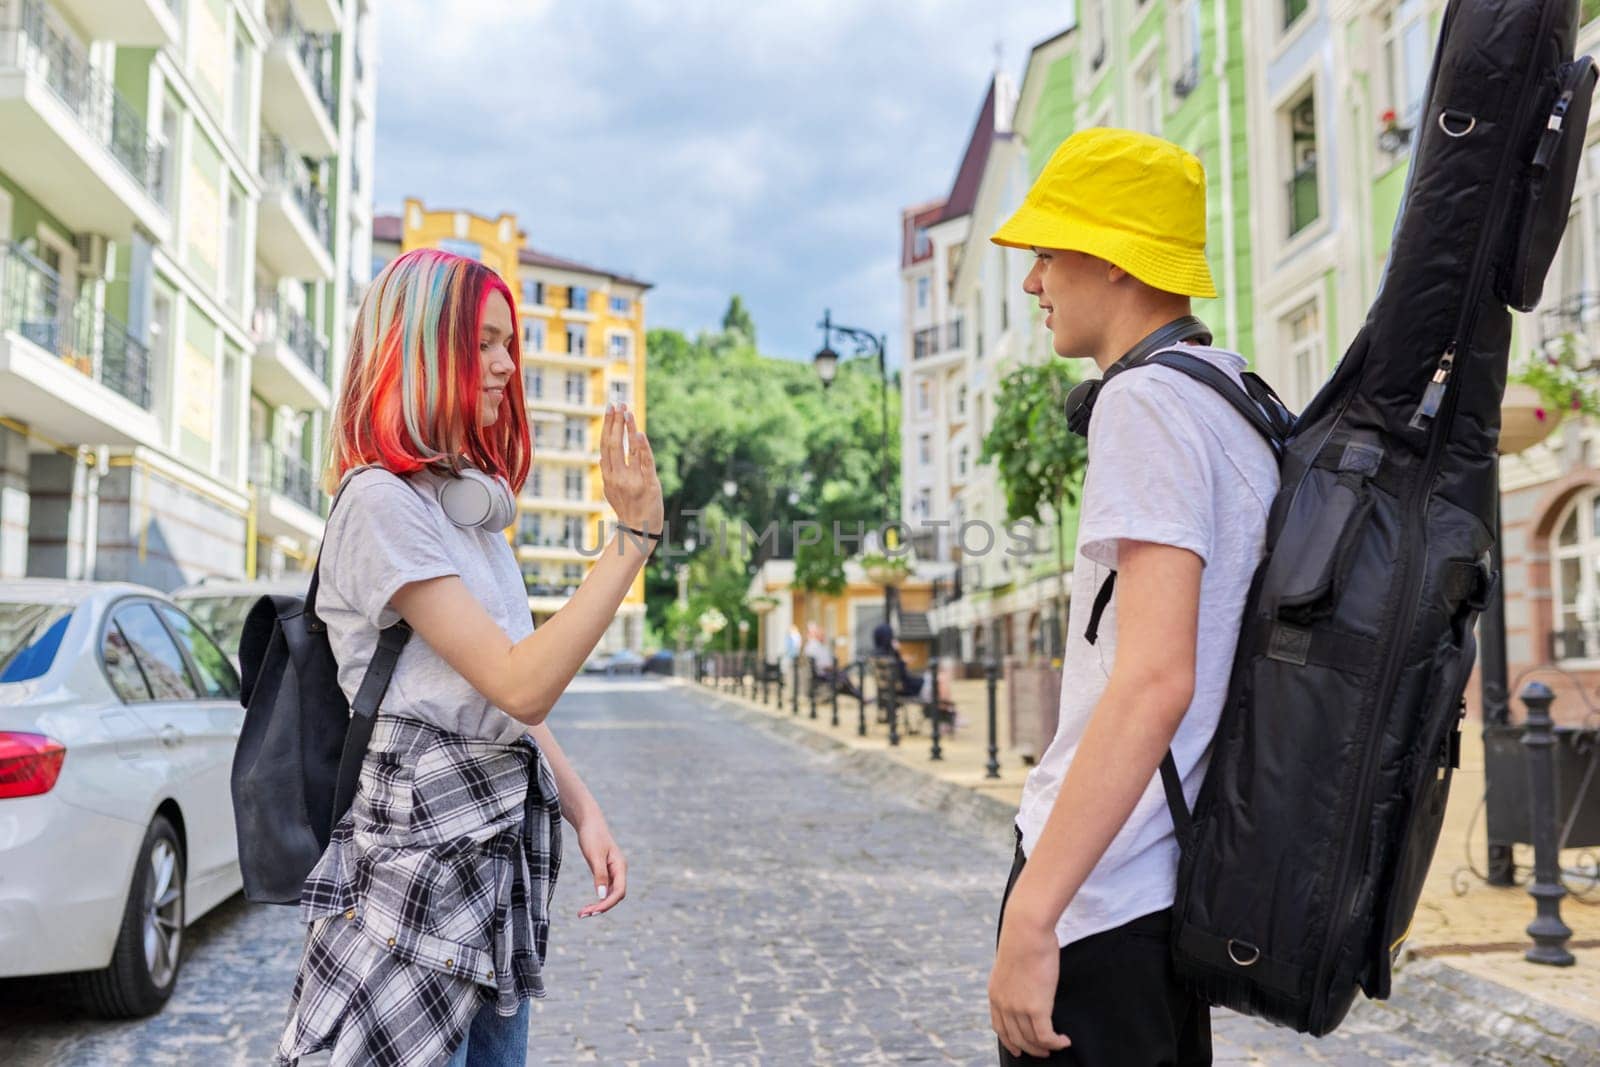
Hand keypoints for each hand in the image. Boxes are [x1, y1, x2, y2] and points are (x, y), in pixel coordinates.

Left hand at [575, 820, 627, 918]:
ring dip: (598, 905)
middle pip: (615, 896)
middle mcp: (619, 870)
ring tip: (582, 913)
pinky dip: (596, 899)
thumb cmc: (592, 835)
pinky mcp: (605, 871)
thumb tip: (601, 896)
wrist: (588, 821)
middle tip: (583, 915)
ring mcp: (613, 871)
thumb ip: (599, 875)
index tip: (592, 911)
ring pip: (609, 894)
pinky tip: (587, 905)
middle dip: (601, 907)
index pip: (619, 891)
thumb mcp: (594, 855)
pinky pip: (604, 890)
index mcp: (620, 866)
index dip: (607, 903)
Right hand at [599, 402, 663, 534]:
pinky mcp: (649, 484)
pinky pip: (645, 463)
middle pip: (614, 444)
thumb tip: (601, 458)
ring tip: (627, 411)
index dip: (607, 426)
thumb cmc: (628, 509)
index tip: (609, 408)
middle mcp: (618, 477)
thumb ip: (608, 474)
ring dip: (628, 428)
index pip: (605, 446)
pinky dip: (642, 448)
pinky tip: (640, 434)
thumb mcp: (612, 492)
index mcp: (608, 476)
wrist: (640, 530)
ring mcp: (633, 480)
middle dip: (615, 422)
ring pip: (628, 450)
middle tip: (617, 403)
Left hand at [989, 910, 1070, 1058]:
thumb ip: (1015, 977)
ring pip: (1031, 1040)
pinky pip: (1046, 1036)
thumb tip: (1027, 981)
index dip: (1009, 1041)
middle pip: (1016, 1038)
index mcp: (995, 993)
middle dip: (1030, 1049)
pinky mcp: (1036, 1007)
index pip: (999, 1027)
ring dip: (1045, 1047)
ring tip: (1057, 1046)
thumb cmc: (1024, 938)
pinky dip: (1056, 1043)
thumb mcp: (1012, 961)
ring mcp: (1018, 1007)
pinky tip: (1065, 1041)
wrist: (1026, 930)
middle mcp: (1003, 1004)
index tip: (1018, 1049)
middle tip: (1044, 1052)